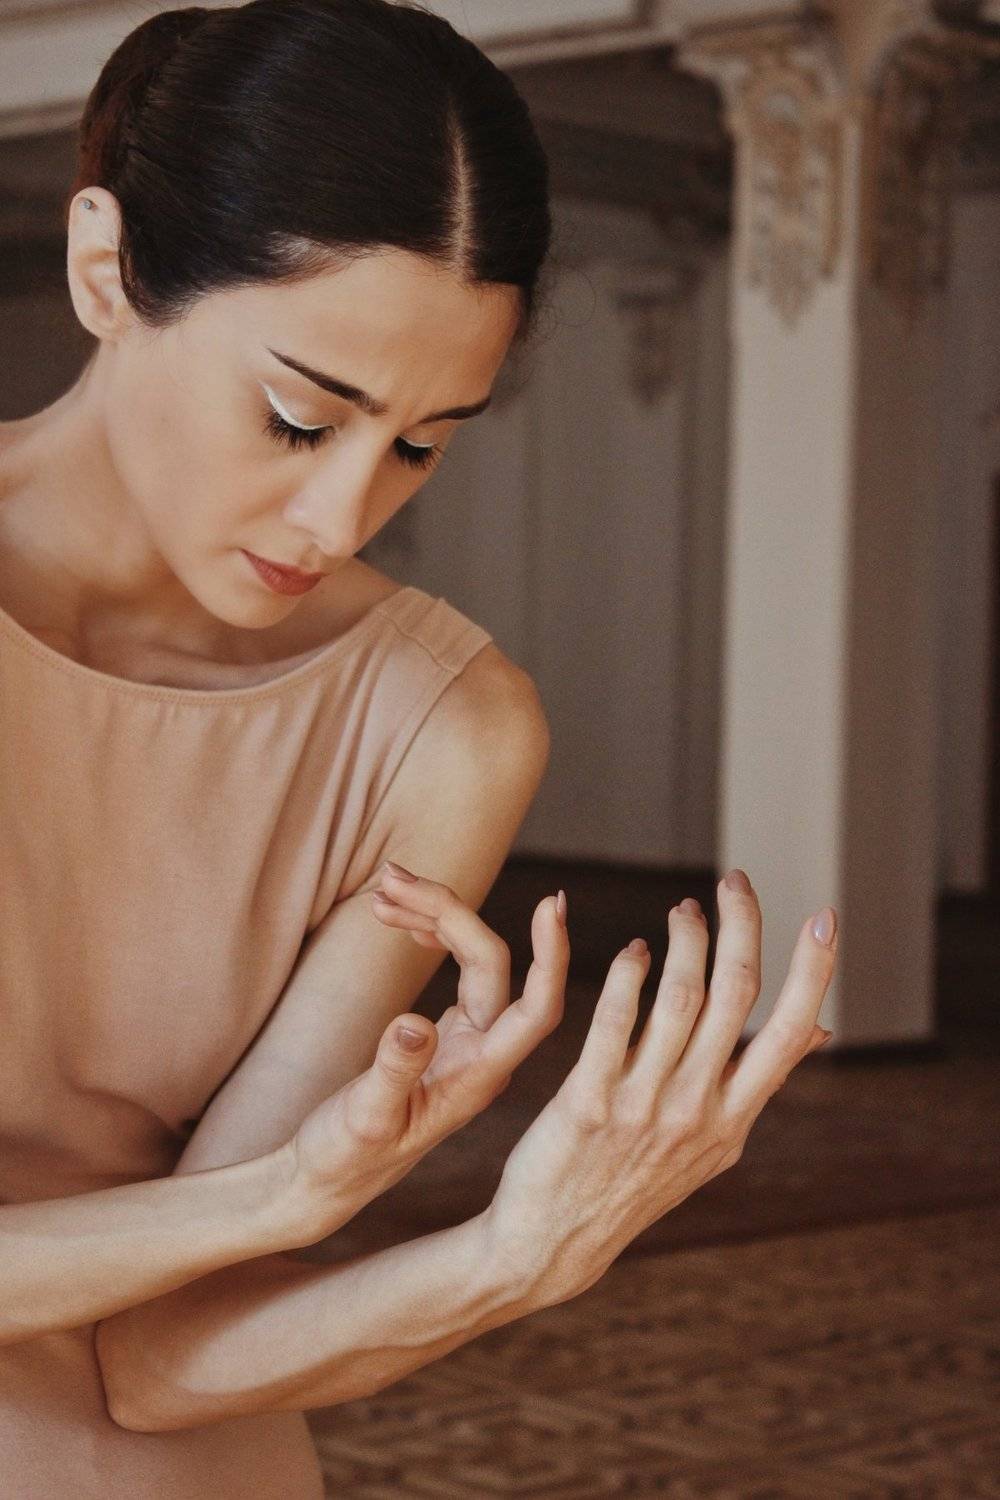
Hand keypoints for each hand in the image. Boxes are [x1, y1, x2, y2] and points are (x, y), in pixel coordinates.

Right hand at [286, 864, 568, 1238]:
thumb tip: (414, 1023)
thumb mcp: (364, 1118)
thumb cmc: (342, 1159)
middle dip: (449, 912)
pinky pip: (452, 971)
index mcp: (479, 1078)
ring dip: (434, 918)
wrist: (323, 1183)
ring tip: (382, 887)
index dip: (551, 956)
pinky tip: (394, 916)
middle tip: (391, 876)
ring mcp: (466, 1044)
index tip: (554, 902)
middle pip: (491, 966)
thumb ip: (392, 1072)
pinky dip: (426, 936)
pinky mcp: (444, 1037)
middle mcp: (484, 1057)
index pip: (536, 1008)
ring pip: (472, 963)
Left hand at [482, 872, 836, 1307]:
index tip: (825, 917)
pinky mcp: (588, 1103)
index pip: (789, 1034)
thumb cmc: (635, 1178)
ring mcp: (644, 1108)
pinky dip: (629, 977)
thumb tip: (818, 1033)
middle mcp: (698, 1111)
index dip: (813, 972)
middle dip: (742, 926)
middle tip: (734, 881)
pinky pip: (614, 1024)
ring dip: (687, 941)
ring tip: (684, 910)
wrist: (555, 1241)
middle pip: (735, 997)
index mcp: (734, 1119)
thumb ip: (753, 1082)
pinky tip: (635, 951)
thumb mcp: (711, 1143)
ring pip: (680, 1000)